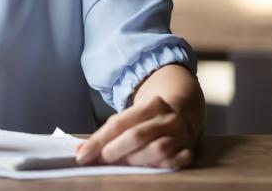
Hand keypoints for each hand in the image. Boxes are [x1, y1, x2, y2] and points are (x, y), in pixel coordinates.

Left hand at [76, 95, 195, 168]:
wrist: (182, 113)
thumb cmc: (148, 119)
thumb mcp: (130, 117)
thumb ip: (107, 134)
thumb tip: (82, 150)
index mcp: (152, 104)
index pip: (119, 123)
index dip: (98, 141)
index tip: (83, 154)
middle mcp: (168, 118)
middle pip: (136, 136)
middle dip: (114, 151)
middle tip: (101, 160)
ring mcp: (181, 135)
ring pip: (157, 150)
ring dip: (135, 160)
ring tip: (123, 164)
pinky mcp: (189, 150)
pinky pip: (173, 162)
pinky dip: (158, 166)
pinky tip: (146, 167)